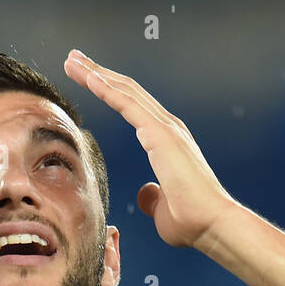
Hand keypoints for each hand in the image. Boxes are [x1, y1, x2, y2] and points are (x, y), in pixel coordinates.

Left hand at [63, 49, 233, 250]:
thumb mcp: (163, 208)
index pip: (132, 107)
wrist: (211, 225)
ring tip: (73, 60)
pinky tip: (90, 77)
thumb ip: (152, 197)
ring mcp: (166, 128)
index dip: (109, 90)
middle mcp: (168, 128)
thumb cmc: (192, 222)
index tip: (86, 78)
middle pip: (127, 91)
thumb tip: (145, 193)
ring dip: (97, 74)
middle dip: (98, 73)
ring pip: (125, 91)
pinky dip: (107, 89)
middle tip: (74, 59)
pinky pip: (128, 105)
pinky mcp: (161, 135)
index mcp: (167, 141)